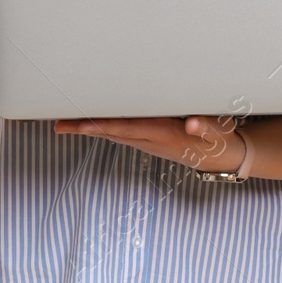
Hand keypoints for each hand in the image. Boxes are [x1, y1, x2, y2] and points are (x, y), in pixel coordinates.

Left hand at [54, 115, 245, 171]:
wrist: (223, 158)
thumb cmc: (220, 140)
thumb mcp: (219, 133)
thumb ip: (207, 127)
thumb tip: (192, 125)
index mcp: (163, 135)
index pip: (128, 129)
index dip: (103, 125)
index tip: (81, 124)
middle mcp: (150, 141)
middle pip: (112, 133)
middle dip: (85, 128)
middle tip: (58, 124)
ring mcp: (148, 142)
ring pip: (113, 134)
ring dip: (89, 128)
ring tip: (65, 123)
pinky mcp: (150, 140)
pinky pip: (121, 134)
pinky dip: (103, 128)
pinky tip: (90, 124)